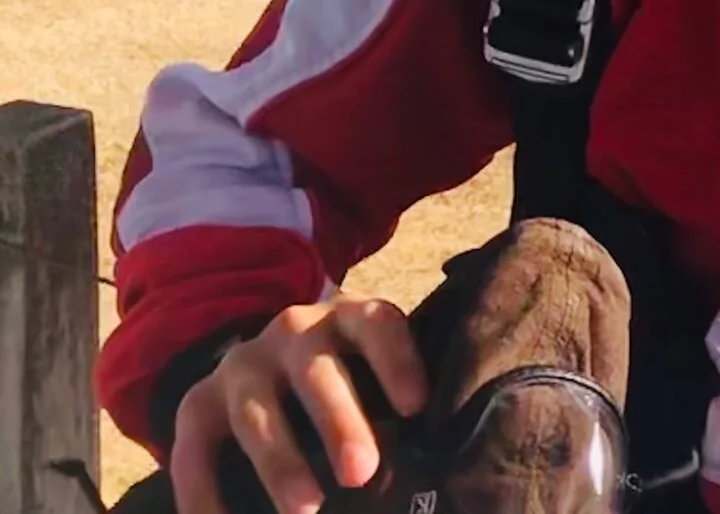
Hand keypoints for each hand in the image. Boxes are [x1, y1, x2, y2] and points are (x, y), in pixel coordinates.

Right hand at [169, 298, 427, 513]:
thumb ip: (397, 403)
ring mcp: (241, 366)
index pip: (377, 325)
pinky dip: (203, 492)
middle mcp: (293, 332)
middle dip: (339, 423)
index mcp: (348, 317)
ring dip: (280, 463)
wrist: (267, 362)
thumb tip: (433, 460)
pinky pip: (193, 450)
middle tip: (361, 472)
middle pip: (317, 374)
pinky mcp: (197, 403)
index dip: (396, 361)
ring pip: (257, 412)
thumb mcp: (373, 369)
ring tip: (304, 510)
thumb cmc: (348, 376)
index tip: (417, 406)